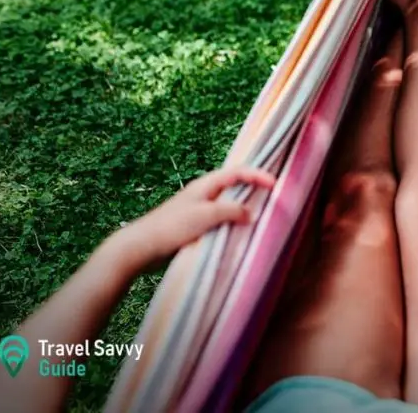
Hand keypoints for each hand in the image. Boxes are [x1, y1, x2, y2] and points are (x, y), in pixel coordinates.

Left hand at [112, 166, 275, 270]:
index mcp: (205, 185)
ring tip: (259, 215)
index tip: (275, 183)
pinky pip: (220, 219)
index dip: (257, 175)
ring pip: (227, 203)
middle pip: (233, 185)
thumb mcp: (207, 215)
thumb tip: (251, 213)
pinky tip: (238, 232)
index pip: (237, 172)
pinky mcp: (195, 225)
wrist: (142, 246)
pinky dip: (233, 222)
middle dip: (253, 188)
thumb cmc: (172, 226)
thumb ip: (232, 211)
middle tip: (271, 196)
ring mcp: (199, 209)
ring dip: (243, 207)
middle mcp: (203, 194)